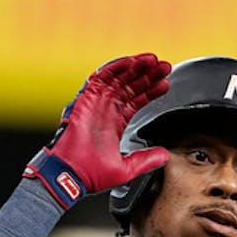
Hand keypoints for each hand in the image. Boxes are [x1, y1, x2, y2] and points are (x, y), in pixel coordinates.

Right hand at [23, 54, 171, 207]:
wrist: (71, 175)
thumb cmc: (91, 174)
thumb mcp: (127, 168)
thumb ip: (147, 160)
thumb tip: (165, 156)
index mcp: (115, 123)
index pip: (136, 101)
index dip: (151, 91)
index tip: (165, 84)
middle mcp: (106, 110)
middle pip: (130, 86)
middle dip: (148, 75)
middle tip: (164, 67)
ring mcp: (96, 103)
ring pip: (119, 78)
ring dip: (136, 67)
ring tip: (153, 61)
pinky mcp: (86, 99)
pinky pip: (101, 77)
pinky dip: (116, 67)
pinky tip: (132, 61)